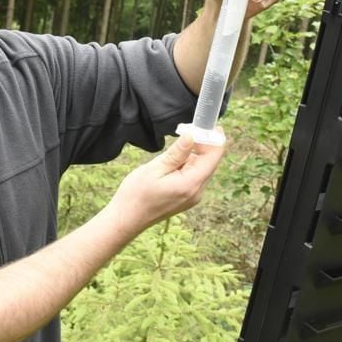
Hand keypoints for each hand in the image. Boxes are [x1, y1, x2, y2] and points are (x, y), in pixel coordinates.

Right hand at [110, 132, 226, 233]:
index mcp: (191, 184)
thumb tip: (192, 136)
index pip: (214, 156)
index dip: (214, 137)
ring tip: (176, 145)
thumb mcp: (154, 169)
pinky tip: (174, 160)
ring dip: (194, 153)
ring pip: (202, 168)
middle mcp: (197, 192)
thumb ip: (177, 153)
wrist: (127, 219)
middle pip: (210, 162)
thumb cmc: (136, 195)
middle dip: (203, 143)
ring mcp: (193, 196)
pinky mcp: (187, 197)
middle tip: (188, 128)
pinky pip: (194, 176)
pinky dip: (188, 164)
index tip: (207, 122)